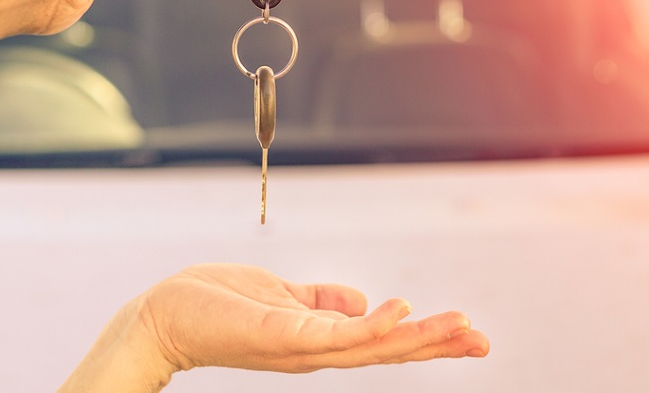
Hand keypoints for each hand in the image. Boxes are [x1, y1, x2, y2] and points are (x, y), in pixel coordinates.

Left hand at [59, 264, 488, 391]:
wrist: (165, 313)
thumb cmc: (220, 304)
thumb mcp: (284, 297)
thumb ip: (323, 300)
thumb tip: (365, 301)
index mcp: (322, 340)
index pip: (383, 342)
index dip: (425, 339)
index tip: (467, 335)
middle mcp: (318, 351)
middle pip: (387, 352)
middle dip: (436, 347)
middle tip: (483, 343)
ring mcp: (303, 348)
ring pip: (372, 347)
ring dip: (419, 337)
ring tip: (460, 327)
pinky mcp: (283, 336)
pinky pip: (335, 333)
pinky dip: (372, 326)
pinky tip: (400, 310)